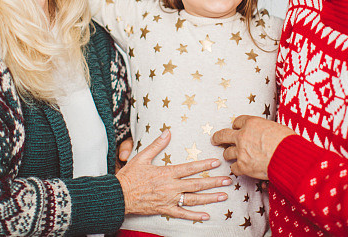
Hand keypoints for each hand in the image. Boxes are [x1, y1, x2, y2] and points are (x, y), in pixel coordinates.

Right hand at [116, 129, 230, 220]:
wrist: (119, 196)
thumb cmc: (129, 176)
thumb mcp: (141, 157)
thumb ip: (157, 145)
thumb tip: (167, 132)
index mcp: (166, 173)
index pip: (189, 168)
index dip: (204, 165)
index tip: (216, 163)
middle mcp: (170, 187)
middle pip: (196, 185)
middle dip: (213, 182)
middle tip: (228, 181)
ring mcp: (169, 200)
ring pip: (193, 199)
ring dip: (209, 198)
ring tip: (223, 196)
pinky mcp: (165, 210)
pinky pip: (182, 214)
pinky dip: (194, 215)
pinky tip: (206, 216)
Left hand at [211, 115, 294, 179]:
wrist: (288, 157)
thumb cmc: (287, 141)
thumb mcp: (276, 127)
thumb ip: (265, 130)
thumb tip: (267, 133)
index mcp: (252, 123)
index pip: (238, 121)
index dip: (236, 125)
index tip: (236, 128)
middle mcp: (242, 136)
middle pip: (223, 135)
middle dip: (218, 137)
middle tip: (215, 139)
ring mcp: (241, 151)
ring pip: (226, 153)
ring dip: (228, 154)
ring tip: (229, 156)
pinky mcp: (243, 166)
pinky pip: (233, 168)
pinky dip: (236, 169)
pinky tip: (239, 169)